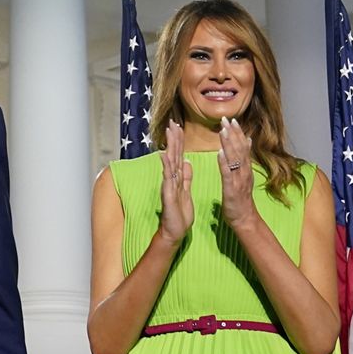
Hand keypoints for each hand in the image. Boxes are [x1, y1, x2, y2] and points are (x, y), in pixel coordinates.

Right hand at [157, 120, 193, 244]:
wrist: (174, 230)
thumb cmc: (179, 213)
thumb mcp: (186, 191)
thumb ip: (186, 177)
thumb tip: (187, 162)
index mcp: (178, 177)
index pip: (179, 155)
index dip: (179, 141)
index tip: (179, 126)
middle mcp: (172, 178)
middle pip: (173, 154)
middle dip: (174, 138)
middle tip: (173, 122)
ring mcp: (169, 184)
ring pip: (170, 162)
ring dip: (170, 146)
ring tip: (170, 132)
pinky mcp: (168, 193)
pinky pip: (168, 177)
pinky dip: (167, 165)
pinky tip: (165, 155)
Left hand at [217, 117, 259, 230]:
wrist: (244, 218)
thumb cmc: (241, 198)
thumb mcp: (244, 176)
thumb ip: (244, 159)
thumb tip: (247, 141)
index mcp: (245, 169)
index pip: (242, 147)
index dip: (237, 133)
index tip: (232, 120)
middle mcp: (244, 172)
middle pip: (239, 149)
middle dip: (232, 134)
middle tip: (226, 120)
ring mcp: (238, 180)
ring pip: (234, 159)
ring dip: (229, 144)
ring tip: (223, 131)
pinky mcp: (231, 189)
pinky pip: (227, 174)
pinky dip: (224, 163)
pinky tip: (220, 153)